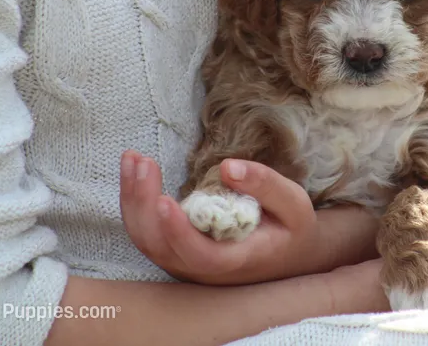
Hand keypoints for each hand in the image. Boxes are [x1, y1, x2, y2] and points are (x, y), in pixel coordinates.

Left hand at [119, 151, 376, 284]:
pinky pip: (146, 232)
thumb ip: (266, 185)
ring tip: (132, 158)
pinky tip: (135, 169)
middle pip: (160, 247)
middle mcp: (204, 269)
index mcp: (237, 260)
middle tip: (141, 161)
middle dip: (143, 204)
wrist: (288, 254)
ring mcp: (185, 263)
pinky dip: (135, 201)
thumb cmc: (291, 227)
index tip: (165, 200)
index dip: (178, 232)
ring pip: (146, 241)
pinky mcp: (175, 251)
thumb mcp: (294, 203)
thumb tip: (228, 167)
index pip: (200, 255)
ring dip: (133, 199)